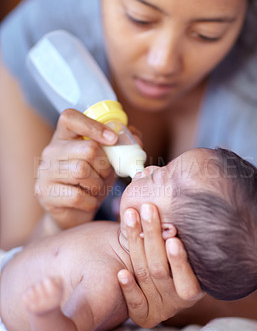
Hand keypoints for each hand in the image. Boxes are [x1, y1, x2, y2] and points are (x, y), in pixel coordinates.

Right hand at [35, 108, 116, 229]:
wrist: (74, 212)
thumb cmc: (93, 180)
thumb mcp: (108, 160)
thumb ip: (123, 146)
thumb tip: (136, 139)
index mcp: (65, 136)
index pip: (71, 118)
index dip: (94, 126)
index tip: (113, 139)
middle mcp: (51, 150)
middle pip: (87, 149)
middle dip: (105, 166)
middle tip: (106, 175)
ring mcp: (46, 172)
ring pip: (81, 171)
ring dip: (98, 184)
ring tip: (97, 188)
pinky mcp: (46, 194)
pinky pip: (77, 196)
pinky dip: (91, 201)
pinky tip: (90, 201)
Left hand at [117, 204, 203, 327]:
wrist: (164, 282)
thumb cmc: (176, 256)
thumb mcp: (184, 247)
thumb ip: (181, 233)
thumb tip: (184, 192)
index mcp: (195, 288)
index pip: (187, 279)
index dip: (179, 261)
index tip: (173, 239)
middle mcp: (178, 301)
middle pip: (161, 269)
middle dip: (153, 236)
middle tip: (148, 210)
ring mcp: (160, 308)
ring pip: (145, 275)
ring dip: (136, 244)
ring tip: (131, 217)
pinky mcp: (143, 315)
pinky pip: (134, 304)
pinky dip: (128, 287)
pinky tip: (121, 273)